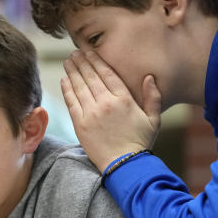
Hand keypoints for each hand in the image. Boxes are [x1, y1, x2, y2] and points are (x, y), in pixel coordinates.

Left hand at [61, 49, 161, 171]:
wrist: (124, 165)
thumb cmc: (140, 143)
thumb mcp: (153, 119)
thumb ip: (153, 97)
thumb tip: (149, 77)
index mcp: (124, 100)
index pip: (107, 74)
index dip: (96, 60)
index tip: (89, 51)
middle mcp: (106, 103)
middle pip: (90, 77)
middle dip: (81, 62)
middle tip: (74, 52)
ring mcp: (91, 114)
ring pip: (79, 87)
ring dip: (72, 72)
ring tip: (67, 61)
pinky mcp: (80, 124)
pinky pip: (71, 102)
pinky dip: (67, 89)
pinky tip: (64, 80)